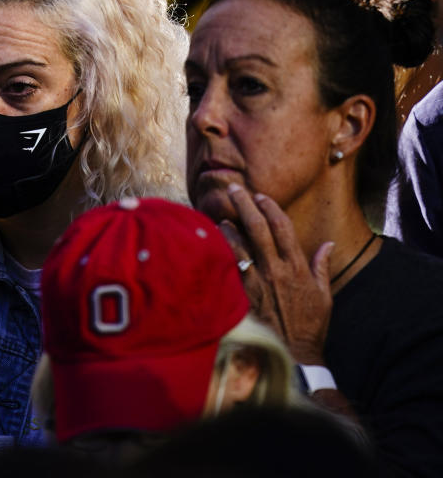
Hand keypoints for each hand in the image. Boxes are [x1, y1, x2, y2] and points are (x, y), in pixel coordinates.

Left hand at [219, 183, 333, 364]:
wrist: (297, 352)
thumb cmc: (311, 324)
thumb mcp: (324, 294)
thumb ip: (322, 266)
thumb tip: (328, 245)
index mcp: (297, 266)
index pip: (282, 227)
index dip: (270, 207)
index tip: (260, 196)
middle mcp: (277, 270)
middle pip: (259, 229)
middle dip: (246, 206)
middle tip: (234, 190)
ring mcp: (259, 282)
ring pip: (240, 246)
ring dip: (230, 228)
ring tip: (222, 215)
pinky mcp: (246, 295)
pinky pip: (231, 269)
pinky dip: (222, 254)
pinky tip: (214, 244)